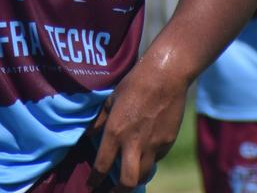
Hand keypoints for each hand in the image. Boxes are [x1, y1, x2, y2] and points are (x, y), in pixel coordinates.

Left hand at [86, 59, 186, 190]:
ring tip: (129, 178)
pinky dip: (149, 161)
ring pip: (144, 176)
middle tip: (111, 192)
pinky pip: (156, 159)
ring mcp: (153, 145)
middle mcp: (133, 143)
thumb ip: (100, 121)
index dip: (95, 180)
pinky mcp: (167, 142)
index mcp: (115, 132)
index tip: (91, 185)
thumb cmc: (135, 83)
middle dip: (117, 192)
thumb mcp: (111, 99)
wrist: (166, 75)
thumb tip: (89, 135)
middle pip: (126, 182)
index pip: (101, 166)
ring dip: (135, 180)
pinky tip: (145, 154)